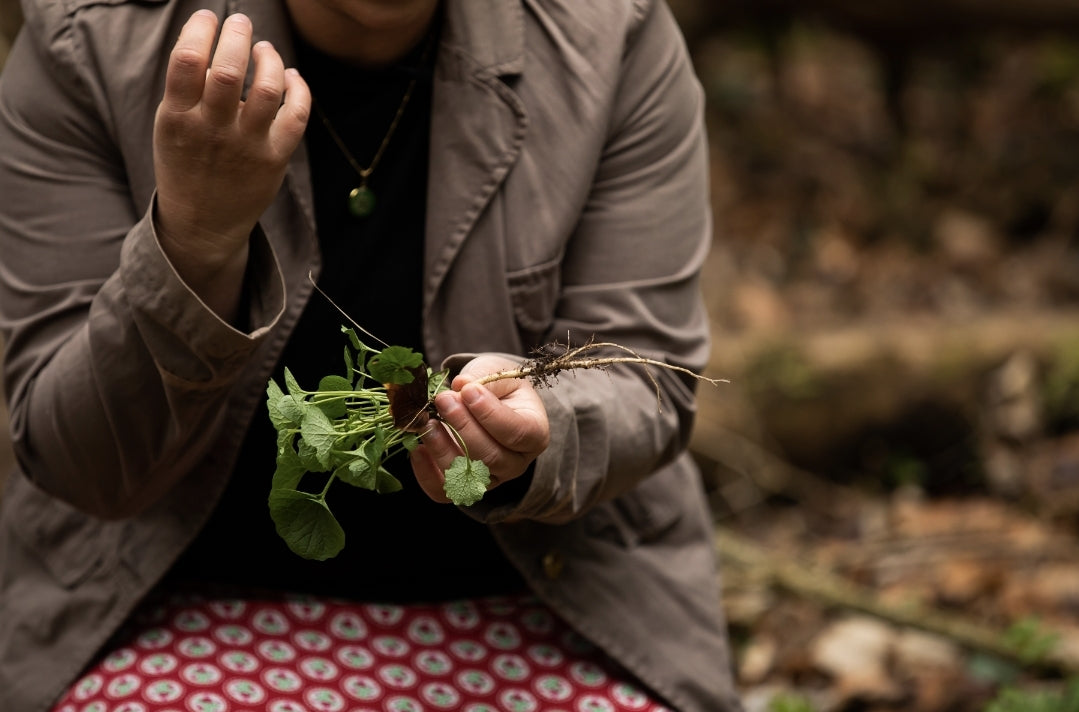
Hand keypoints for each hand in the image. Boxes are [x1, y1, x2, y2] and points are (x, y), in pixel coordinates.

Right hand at [152, 11, 309, 313]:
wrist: (202, 223)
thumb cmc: (186, 163)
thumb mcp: (170, 127)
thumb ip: (189, 90)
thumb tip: (219, 46)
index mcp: (177, 118)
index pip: (187, 61)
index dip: (200, 31)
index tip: (208, 18)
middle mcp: (212, 131)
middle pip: (230, 72)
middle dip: (238, 37)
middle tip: (240, 22)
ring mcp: (246, 146)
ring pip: (269, 90)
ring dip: (271, 59)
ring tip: (265, 49)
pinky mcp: (274, 159)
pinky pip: (296, 116)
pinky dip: (299, 89)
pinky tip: (292, 77)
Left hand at [410, 355, 549, 502]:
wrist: (491, 404)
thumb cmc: (499, 388)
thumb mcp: (499, 373)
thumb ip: (482, 379)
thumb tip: (460, 385)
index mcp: (535, 433)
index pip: (517, 432)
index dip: (490, 414)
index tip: (467, 391)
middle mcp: (516, 462)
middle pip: (491, 457)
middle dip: (462, 427)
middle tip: (443, 399)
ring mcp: (491, 479)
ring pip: (466, 476)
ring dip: (442, 448)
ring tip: (427, 422)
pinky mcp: (464, 487)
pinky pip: (444, 491)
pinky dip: (427, 473)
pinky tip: (418, 448)